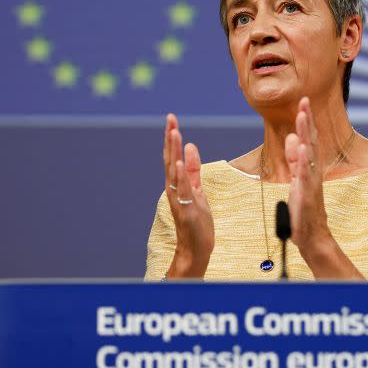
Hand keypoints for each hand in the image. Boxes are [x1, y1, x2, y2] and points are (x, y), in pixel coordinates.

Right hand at [162, 114, 213, 276]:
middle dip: (170, 139)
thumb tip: (190, 146)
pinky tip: (177, 164)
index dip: (172, 137)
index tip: (172, 119)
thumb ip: (192, 170)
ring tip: (174, 134)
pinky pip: (182, 190)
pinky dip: (179, 177)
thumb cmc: (196, 221)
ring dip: (173, 152)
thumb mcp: (197, 190)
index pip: (172, 156)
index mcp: (177, 183)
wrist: (195, 249)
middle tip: (170, 119)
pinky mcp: (186, 210)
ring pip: (174, 172)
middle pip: (170, 159)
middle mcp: (173, 189)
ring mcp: (178, 199)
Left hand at [284, 98, 364, 278]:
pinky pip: (305, 175)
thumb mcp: (297, 180)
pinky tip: (300, 147)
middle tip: (305, 100)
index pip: (307, 139)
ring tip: (302, 116)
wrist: (312, 235)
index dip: (305, 120)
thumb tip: (291, 139)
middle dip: (307, 120)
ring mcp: (311, 182)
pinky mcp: (307, 194)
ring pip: (308, 153)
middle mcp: (313, 171)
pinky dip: (302, 160)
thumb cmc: (305, 209)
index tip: (303, 101)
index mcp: (308, 167)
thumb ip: (295, 160)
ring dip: (305, 134)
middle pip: (310, 141)